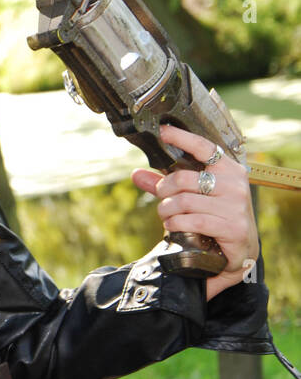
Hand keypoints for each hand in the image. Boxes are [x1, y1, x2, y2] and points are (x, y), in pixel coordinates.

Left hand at [130, 124, 259, 301]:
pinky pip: (193, 221)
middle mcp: (234, 184)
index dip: (182, 137)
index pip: (204, 147)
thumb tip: (136, 174)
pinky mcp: (233, 227)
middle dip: (164, 190)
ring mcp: (235, 206)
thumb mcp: (194, 195)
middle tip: (162, 198)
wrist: (243, 247)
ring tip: (167, 215)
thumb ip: (165, 184)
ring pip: (184, 201)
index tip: (162, 131)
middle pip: (182, 178)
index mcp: (229, 169)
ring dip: (166, 210)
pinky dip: (175, 223)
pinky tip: (173, 225)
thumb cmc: (216, 214)